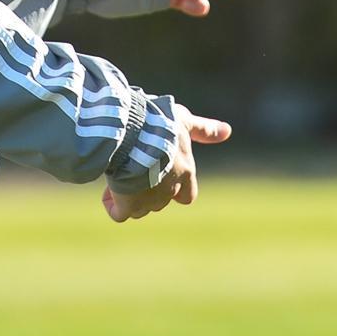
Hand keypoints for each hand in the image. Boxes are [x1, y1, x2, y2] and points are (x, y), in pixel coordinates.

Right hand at [102, 104, 231, 221]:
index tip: (159, 173)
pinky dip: (113, 205)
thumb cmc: (160, 123)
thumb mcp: (184, 121)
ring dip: (129, 196)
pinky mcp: (128, 204)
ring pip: (140, 208)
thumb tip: (228, 132)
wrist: (133, 132)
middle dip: (146, 190)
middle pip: (160, 201)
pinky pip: (119, 214)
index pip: (187, 195)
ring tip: (117, 175)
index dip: (175, 189)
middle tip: (131, 170)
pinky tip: (107, 191)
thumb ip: (205, 130)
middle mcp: (170, 190)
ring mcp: (149, 200)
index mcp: (186, 172)